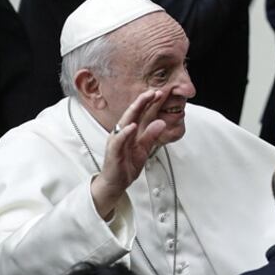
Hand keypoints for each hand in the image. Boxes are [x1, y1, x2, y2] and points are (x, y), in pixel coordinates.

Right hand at [90, 89, 168, 218]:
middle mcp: (122, 132)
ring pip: (124, 122)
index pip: (141, 114)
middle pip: (132, 113)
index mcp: (131, 131)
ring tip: (144, 100)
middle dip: (143, 101)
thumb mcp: (144, 149)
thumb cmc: (127, 164)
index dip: (149, 103)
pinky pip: (118, 140)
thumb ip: (151, 135)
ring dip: (134, 110)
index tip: (161, 93)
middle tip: (154, 91)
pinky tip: (131, 126)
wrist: (116, 183)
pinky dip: (125, 132)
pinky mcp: (113, 151)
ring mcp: (117, 141)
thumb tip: (162, 121)